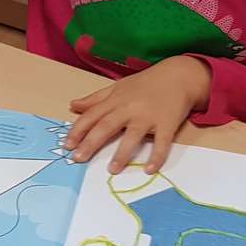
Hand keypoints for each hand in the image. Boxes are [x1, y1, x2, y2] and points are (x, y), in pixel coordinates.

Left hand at [64, 56, 212, 173]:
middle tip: (78, 159)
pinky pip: (162, 142)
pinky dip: (157, 156)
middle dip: (91, 142)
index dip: (78, 130)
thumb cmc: (145, 83)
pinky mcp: (168, 123)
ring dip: (122, 153)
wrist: (178, 75)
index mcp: (116, 100)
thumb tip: (72, 106)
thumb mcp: (117, 87)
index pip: (92, 116)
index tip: (66, 145)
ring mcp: (149, 116)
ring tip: (112, 170)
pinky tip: (150, 170)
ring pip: (133, 136)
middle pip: (107, 126)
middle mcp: (130, 108)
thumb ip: (95, 99)